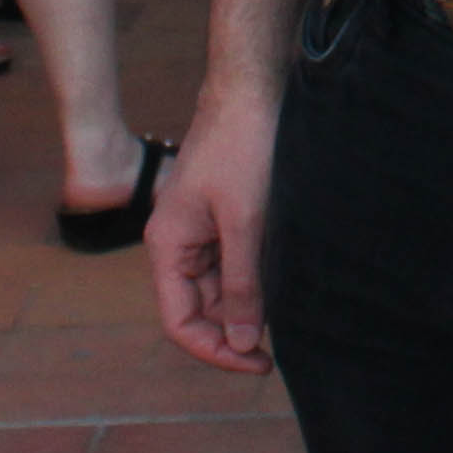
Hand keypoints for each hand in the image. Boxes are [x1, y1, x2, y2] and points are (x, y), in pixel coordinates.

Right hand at [148, 85, 279, 370]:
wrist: (251, 90)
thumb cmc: (243, 147)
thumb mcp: (246, 221)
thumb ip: (242, 283)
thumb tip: (241, 341)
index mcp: (166, 246)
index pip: (180, 321)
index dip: (215, 350)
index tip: (257, 362)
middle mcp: (176, 244)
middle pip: (198, 310)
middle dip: (233, 332)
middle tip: (276, 352)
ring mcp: (198, 232)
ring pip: (218, 289)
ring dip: (246, 307)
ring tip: (286, 317)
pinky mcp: (221, 219)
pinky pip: (232, 264)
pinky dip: (253, 280)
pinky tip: (282, 287)